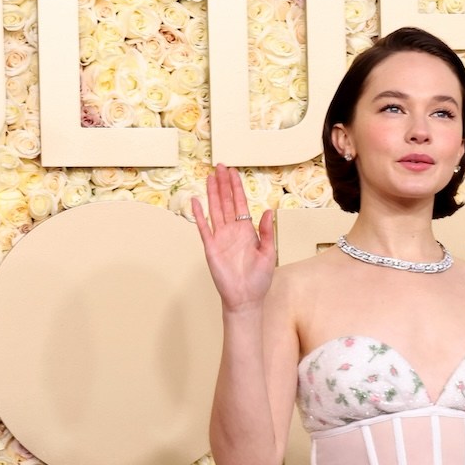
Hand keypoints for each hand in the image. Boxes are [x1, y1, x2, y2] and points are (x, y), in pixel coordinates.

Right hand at [192, 164, 275, 312]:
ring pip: (215, 210)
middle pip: (226, 202)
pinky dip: (199, 215)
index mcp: (247, 231)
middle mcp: (232, 231)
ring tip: (210, 177)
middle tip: (220, 166)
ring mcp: (220, 238)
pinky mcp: (211, 247)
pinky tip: (196, 201)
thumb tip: (267, 210)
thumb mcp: (269, 254)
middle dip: (223, 184)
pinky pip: (203, 228)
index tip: (233, 172)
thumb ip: (266, 232)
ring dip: (212, 193)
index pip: (240, 204)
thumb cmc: (258, 280)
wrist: (245, 298)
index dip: (236, 187)